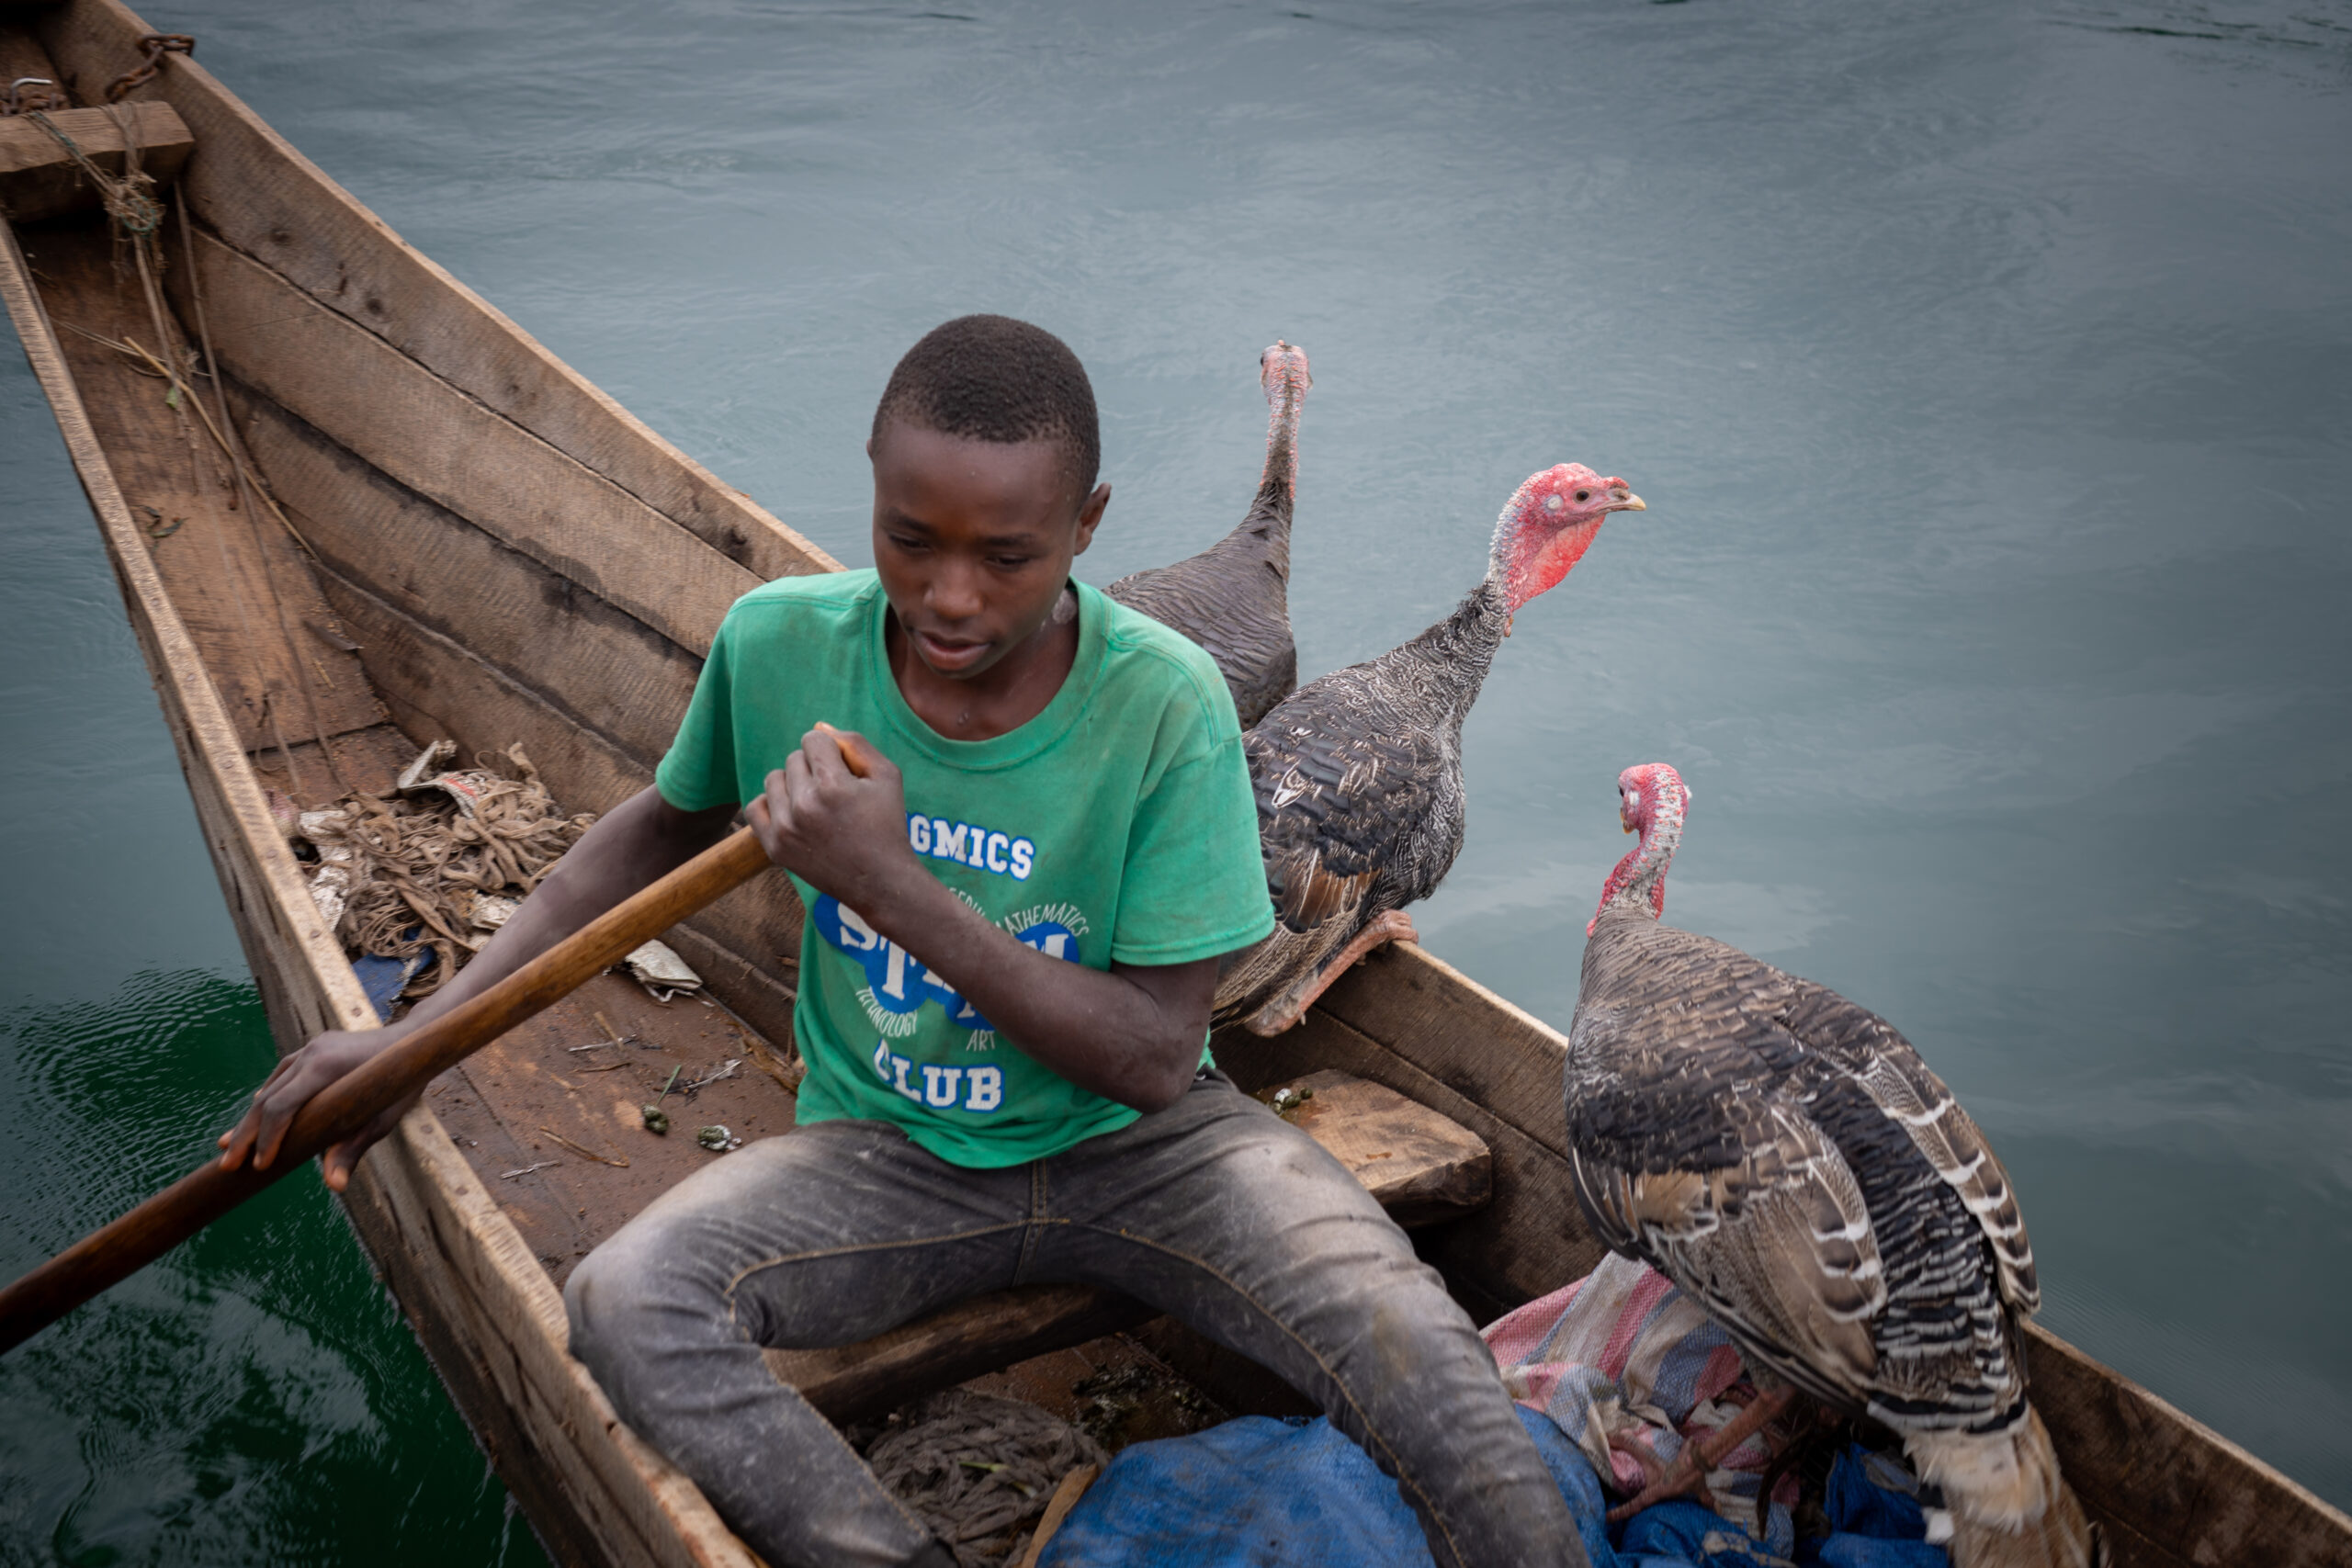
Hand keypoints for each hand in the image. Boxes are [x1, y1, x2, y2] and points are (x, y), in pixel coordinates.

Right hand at [216, 1021, 418, 1191]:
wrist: (413, 1041)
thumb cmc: (399, 1085)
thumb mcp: (380, 1120)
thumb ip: (353, 1149)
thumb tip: (334, 1186)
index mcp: (325, 1068)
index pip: (282, 1107)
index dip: (267, 1139)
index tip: (258, 1166)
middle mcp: (311, 1054)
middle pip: (267, 1099)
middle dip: (245, 1135)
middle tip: (227, 1165)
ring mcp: (310, 1048)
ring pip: (270, 1088)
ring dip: (251, 1119)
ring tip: (229, 1146)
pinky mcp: (312, 1049)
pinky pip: (282, 1076)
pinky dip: (268, 1098)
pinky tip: (255, 1115)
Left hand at [746, 727, 918, 914]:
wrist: (879, 879)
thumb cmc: (887, 824)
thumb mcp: (887, 775)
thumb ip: (855, 743)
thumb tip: (818, 726)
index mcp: (833, 785)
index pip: (812, 739)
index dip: (831, 751)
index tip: (844, 771)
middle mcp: (805, 805)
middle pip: (793, 758)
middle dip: (814, 768)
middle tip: (835, 794)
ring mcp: (786, 828)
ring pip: (774, 779)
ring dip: (793, 785)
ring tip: (816, 804)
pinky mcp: (775, 847)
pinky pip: (755, 807)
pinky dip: (772, 804)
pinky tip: (793, 813)